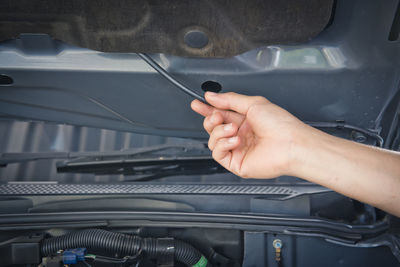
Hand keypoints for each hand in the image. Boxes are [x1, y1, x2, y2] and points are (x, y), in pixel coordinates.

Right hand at [191, 92, 308, 178]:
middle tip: (217, 116)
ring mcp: (238, 149)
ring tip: (233, 129)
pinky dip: (223, 144)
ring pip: (213, 140)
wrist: (290, 144)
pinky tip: (235, 140)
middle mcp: (240, 135)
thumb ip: (229, 100)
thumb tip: (211, 96)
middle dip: (211, 119)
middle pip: (213, 127)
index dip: (207, 109)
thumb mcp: (253, 103)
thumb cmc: (280, 125)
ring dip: (219, 132)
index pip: (220, 114)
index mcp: (245, 120)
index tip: (197, 104)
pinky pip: (218, 153)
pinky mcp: (236, 163)